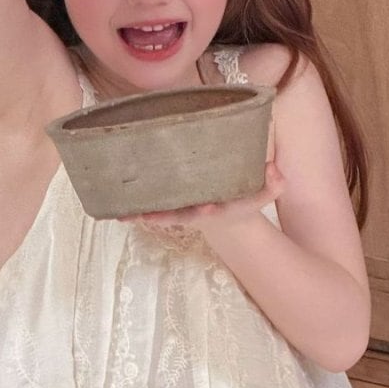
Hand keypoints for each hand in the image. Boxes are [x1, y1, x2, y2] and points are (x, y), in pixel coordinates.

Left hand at [136, 161, 283, 230]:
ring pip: (158, 213)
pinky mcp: (168, 203)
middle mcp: (195, 212)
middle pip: (178, 216)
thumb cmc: (240, 198)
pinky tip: (113, 205)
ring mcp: (179, 209)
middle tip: (149, 216)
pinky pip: (148, 205)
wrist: (227, 211)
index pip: (214, 212)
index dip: (208, 212)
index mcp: (218, 210)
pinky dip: (132, 207)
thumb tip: (275, 171)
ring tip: (122, 212)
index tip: (209, 209)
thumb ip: (271, 185)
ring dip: (140, 214)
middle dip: (166, 216)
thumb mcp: (259, 193)